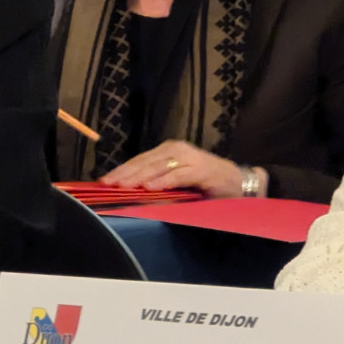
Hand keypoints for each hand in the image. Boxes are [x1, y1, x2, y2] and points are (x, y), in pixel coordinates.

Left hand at [100, 139, 252, 198]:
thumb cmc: (207, 185)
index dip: (121, 170)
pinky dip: (162, 181)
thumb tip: (131, 193)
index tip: (103, 181)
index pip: (139, 160)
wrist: (240, 183)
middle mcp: (175, 150)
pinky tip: (149, 188)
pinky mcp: (200, 168)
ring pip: (156, 166)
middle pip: (143, 162)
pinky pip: (177, 175)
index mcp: (167, 151)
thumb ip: (159, 184)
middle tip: (106, 184)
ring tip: (122, 186)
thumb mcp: (178, 184)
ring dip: (138, 177)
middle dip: (123, 174)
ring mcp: (188, 157)